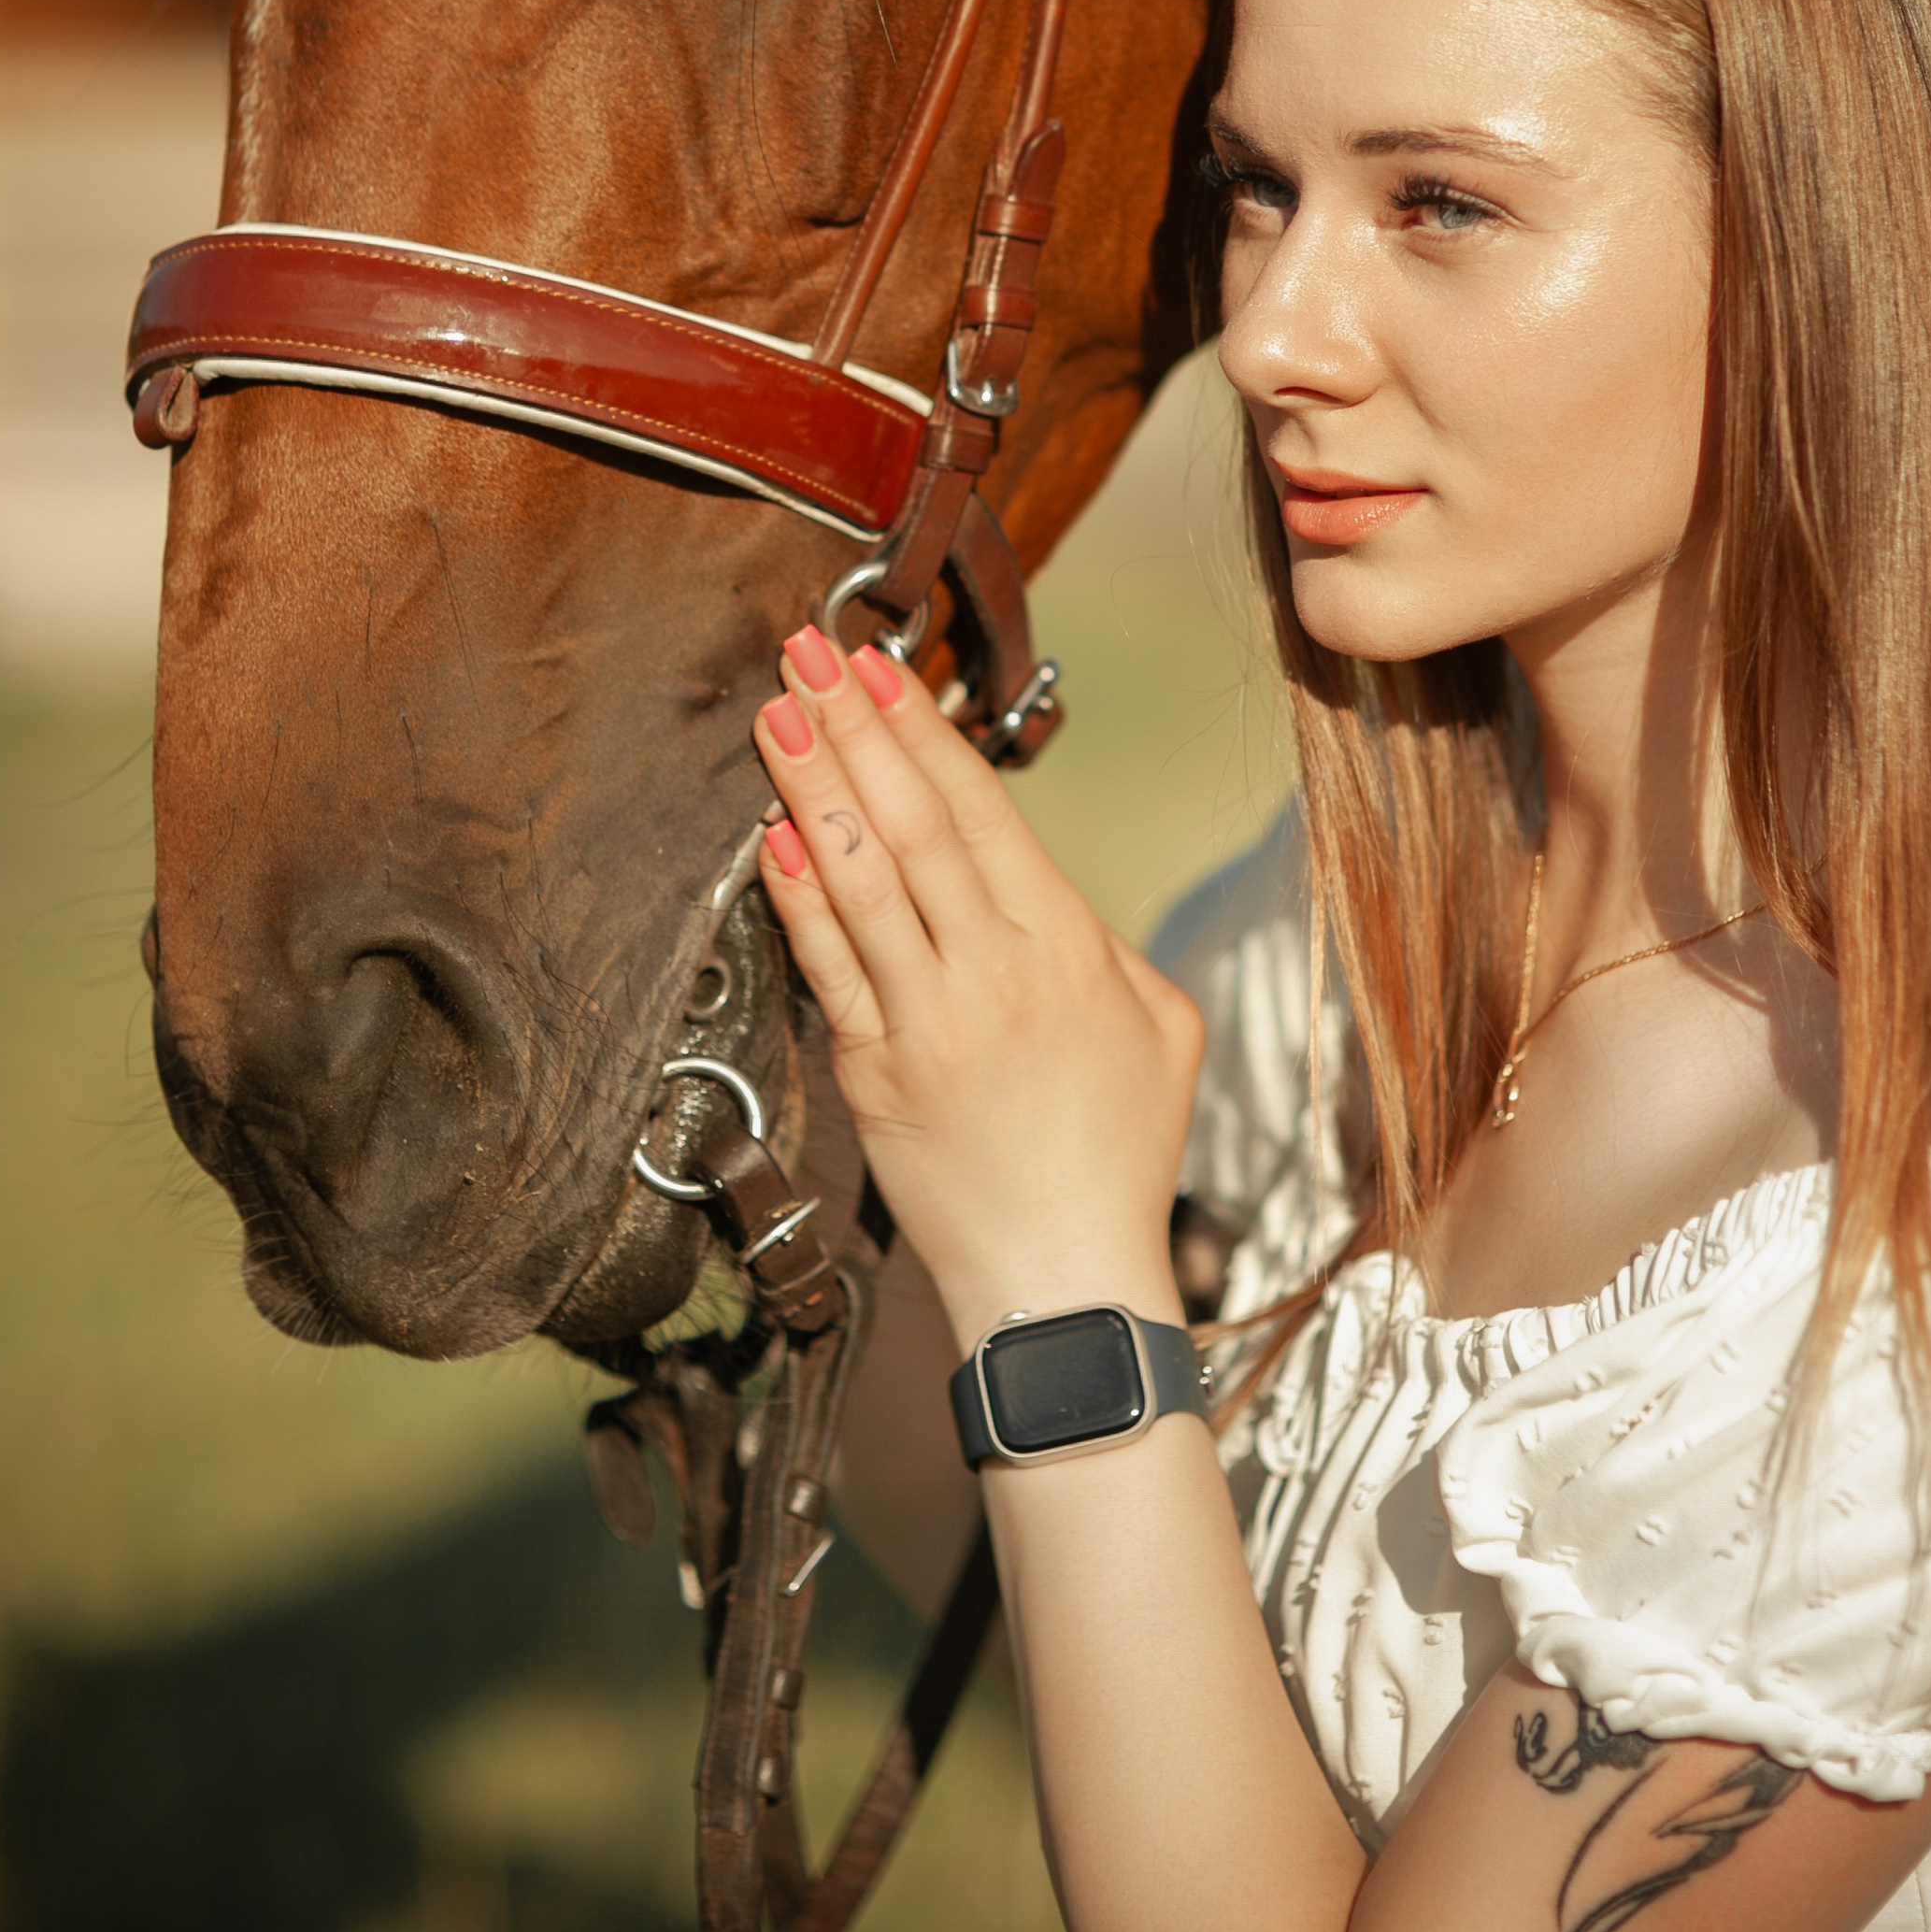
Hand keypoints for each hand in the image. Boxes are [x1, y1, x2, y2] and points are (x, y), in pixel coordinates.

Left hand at [751, 626, 1205, 1351]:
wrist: (1064, 1279)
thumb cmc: (1121, 1151)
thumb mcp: (1161, 1024)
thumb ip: (1101, 941)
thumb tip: (1036, 887)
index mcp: (1066, 945)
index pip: (981, 809)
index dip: (923, 730)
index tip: (882, 666)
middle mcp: (992, 971)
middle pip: (909, 823)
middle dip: (855, 727)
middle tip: (807, 652)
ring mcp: (925, 1022)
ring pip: (857, 880)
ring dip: (811, 788)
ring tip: (776, 713)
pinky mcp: (873, 1073)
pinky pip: (827, 967)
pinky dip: (794, 897)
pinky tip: (769, 836)